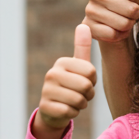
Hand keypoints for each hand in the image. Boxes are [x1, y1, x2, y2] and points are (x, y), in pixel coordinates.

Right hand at [33, 24, 97, 138]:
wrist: (54, 110)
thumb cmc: (71, 85)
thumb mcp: (78, 66)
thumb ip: (82, 48)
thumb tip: (84, 26)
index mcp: (62, 62)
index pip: (91, 72)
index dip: (93, 81)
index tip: (84, 81)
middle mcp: (51, 74)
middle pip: (86, 86)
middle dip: (88, 94)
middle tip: (81, 94)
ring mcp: (46, 90)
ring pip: (79, 100)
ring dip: (82, 104)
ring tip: (74, 101)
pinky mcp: (45, 107)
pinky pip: (71, 112)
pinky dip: (73, 113)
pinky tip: (66, 109)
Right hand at [83, 0, 138, 43]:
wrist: (128, 18)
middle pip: (130, 9)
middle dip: (137, 12)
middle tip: (133, 8)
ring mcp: (89, 10)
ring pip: (122, 23)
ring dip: (129, 23)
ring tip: (126, 17)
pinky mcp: (89, 27)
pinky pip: (111, 34)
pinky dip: (118, 34)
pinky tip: (116, 28)